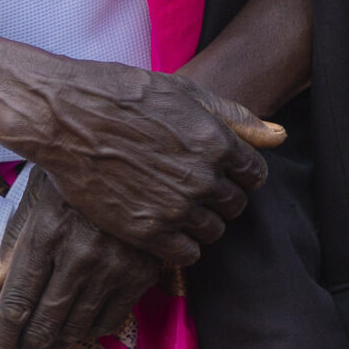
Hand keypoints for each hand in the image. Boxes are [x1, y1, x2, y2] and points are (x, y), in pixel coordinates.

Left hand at [0, 170, 159, 348]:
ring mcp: (114, 265)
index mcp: (47, 231)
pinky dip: (89, 331)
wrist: (141, 152)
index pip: (15, 303)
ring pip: (75, 328)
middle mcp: (80, 254)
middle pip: (43, 325)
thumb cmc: (77, 170)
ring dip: (54, 347)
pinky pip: (110, 320)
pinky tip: (75, 330)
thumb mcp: (39, 192)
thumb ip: (15, 240)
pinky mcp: (141, 271)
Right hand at [11, 58, 284, 264]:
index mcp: (217, 142)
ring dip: (201, 221)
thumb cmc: (127, 96)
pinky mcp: (146, 232)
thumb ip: (237, 118)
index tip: (220, 168)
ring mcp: (174, 208)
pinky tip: (163, 224)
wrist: (68, 116)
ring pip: (214, 232)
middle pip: (236, 205)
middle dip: (222, 196)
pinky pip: (186, 255)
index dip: (239, 171)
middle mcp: (202, 178)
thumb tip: (280, 136)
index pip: (255, 174)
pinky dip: (180, 244)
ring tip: (175, 202)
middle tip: (193, 184)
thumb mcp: (187, 93)